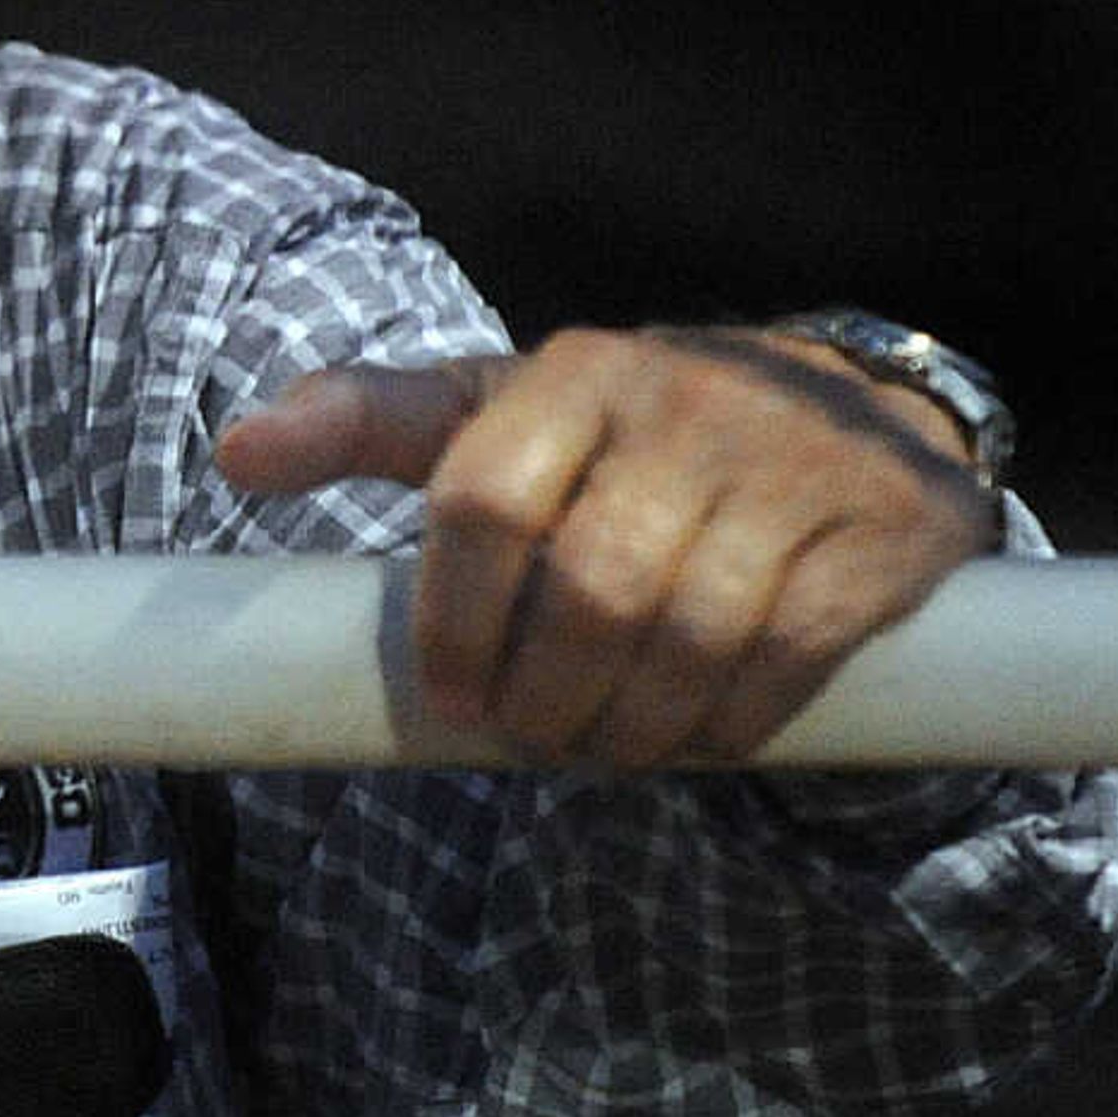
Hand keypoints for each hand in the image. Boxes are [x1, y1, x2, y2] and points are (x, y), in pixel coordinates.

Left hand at [212, 327, 994, 764]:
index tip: (451, 697)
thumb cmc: (633, 430)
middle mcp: (686, 402)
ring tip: (604, 746)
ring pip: (690, 634)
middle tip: (533, 735)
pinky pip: (790, 655)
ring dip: (633, 727)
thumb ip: (371, 422)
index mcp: (575, 370)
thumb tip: (238, 453)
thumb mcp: (501, 404)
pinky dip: (730, 722)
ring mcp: (793, 464)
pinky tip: (699, 735)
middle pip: (591, 589)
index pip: (482, 499)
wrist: (853, 403)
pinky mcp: (880, 531)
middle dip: (548, 696)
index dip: (455, 621)